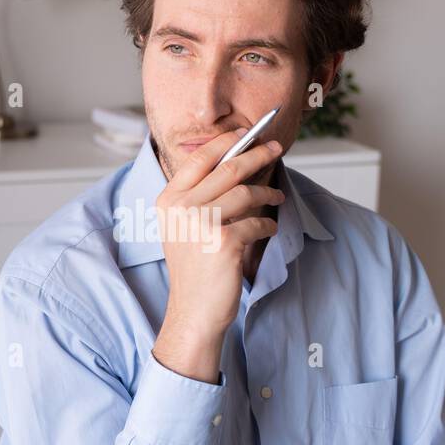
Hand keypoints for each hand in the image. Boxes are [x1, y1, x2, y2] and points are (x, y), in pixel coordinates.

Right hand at [151, 128, 283, 382]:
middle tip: (276, 147)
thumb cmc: (194, 268)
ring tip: (276, 198)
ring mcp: (201, 224)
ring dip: (268, 194)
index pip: (200, 159)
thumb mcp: (184, 227)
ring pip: (246, 193)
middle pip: (228, 168)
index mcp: (168, 200)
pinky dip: (267, 226)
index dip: (227, 141)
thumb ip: (201, 196)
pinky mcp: (224, 242)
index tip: (247, 133)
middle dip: (257, 154)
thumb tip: (237, 162)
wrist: (193, 311)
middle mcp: (181, 208)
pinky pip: (257, 223)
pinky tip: (267, 231)